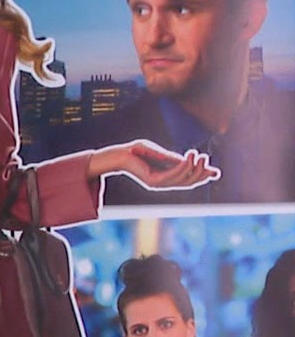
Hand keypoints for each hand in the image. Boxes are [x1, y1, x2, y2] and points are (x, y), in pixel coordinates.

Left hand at [85, 140, 217, 189]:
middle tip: (206, 157)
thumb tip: (197, 159)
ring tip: (199, 155)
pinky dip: (183, 167)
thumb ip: (178, 159)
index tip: (217, 173)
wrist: (120, 153)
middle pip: (188, 182)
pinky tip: (190, 157)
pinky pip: (173, 176)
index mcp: (167, 178)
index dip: (202, 176)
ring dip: (193, 168)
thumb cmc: (138, 151)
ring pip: (182, 180)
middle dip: (200, 171)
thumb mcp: (163, 154)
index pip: (189, 180)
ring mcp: (158, 184)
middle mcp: (164, 184)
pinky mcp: (152, 181)